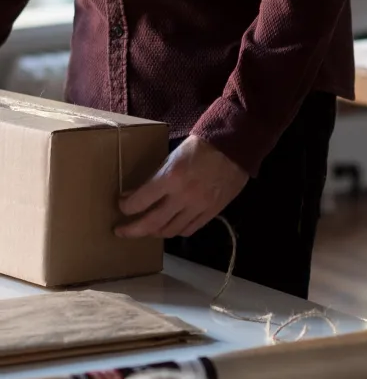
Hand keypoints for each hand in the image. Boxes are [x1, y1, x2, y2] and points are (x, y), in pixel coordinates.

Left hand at [116, 135, 248, 238]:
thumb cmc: (200, 146)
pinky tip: (170, 226)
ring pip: (170, 231)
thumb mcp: (172, 156)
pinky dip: (176, 231)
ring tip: (147, 229)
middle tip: (121, 231)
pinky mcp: (212, 212)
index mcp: (171, 177)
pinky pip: (189, 229)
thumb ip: (155, 178)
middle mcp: (183, 196)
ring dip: (154, 232)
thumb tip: (134, 194)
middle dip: (132, 229)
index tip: (121, 206)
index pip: (140, 201)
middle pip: (152, 223)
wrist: (234, 146)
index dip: (126, 207)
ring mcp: (199, 207)